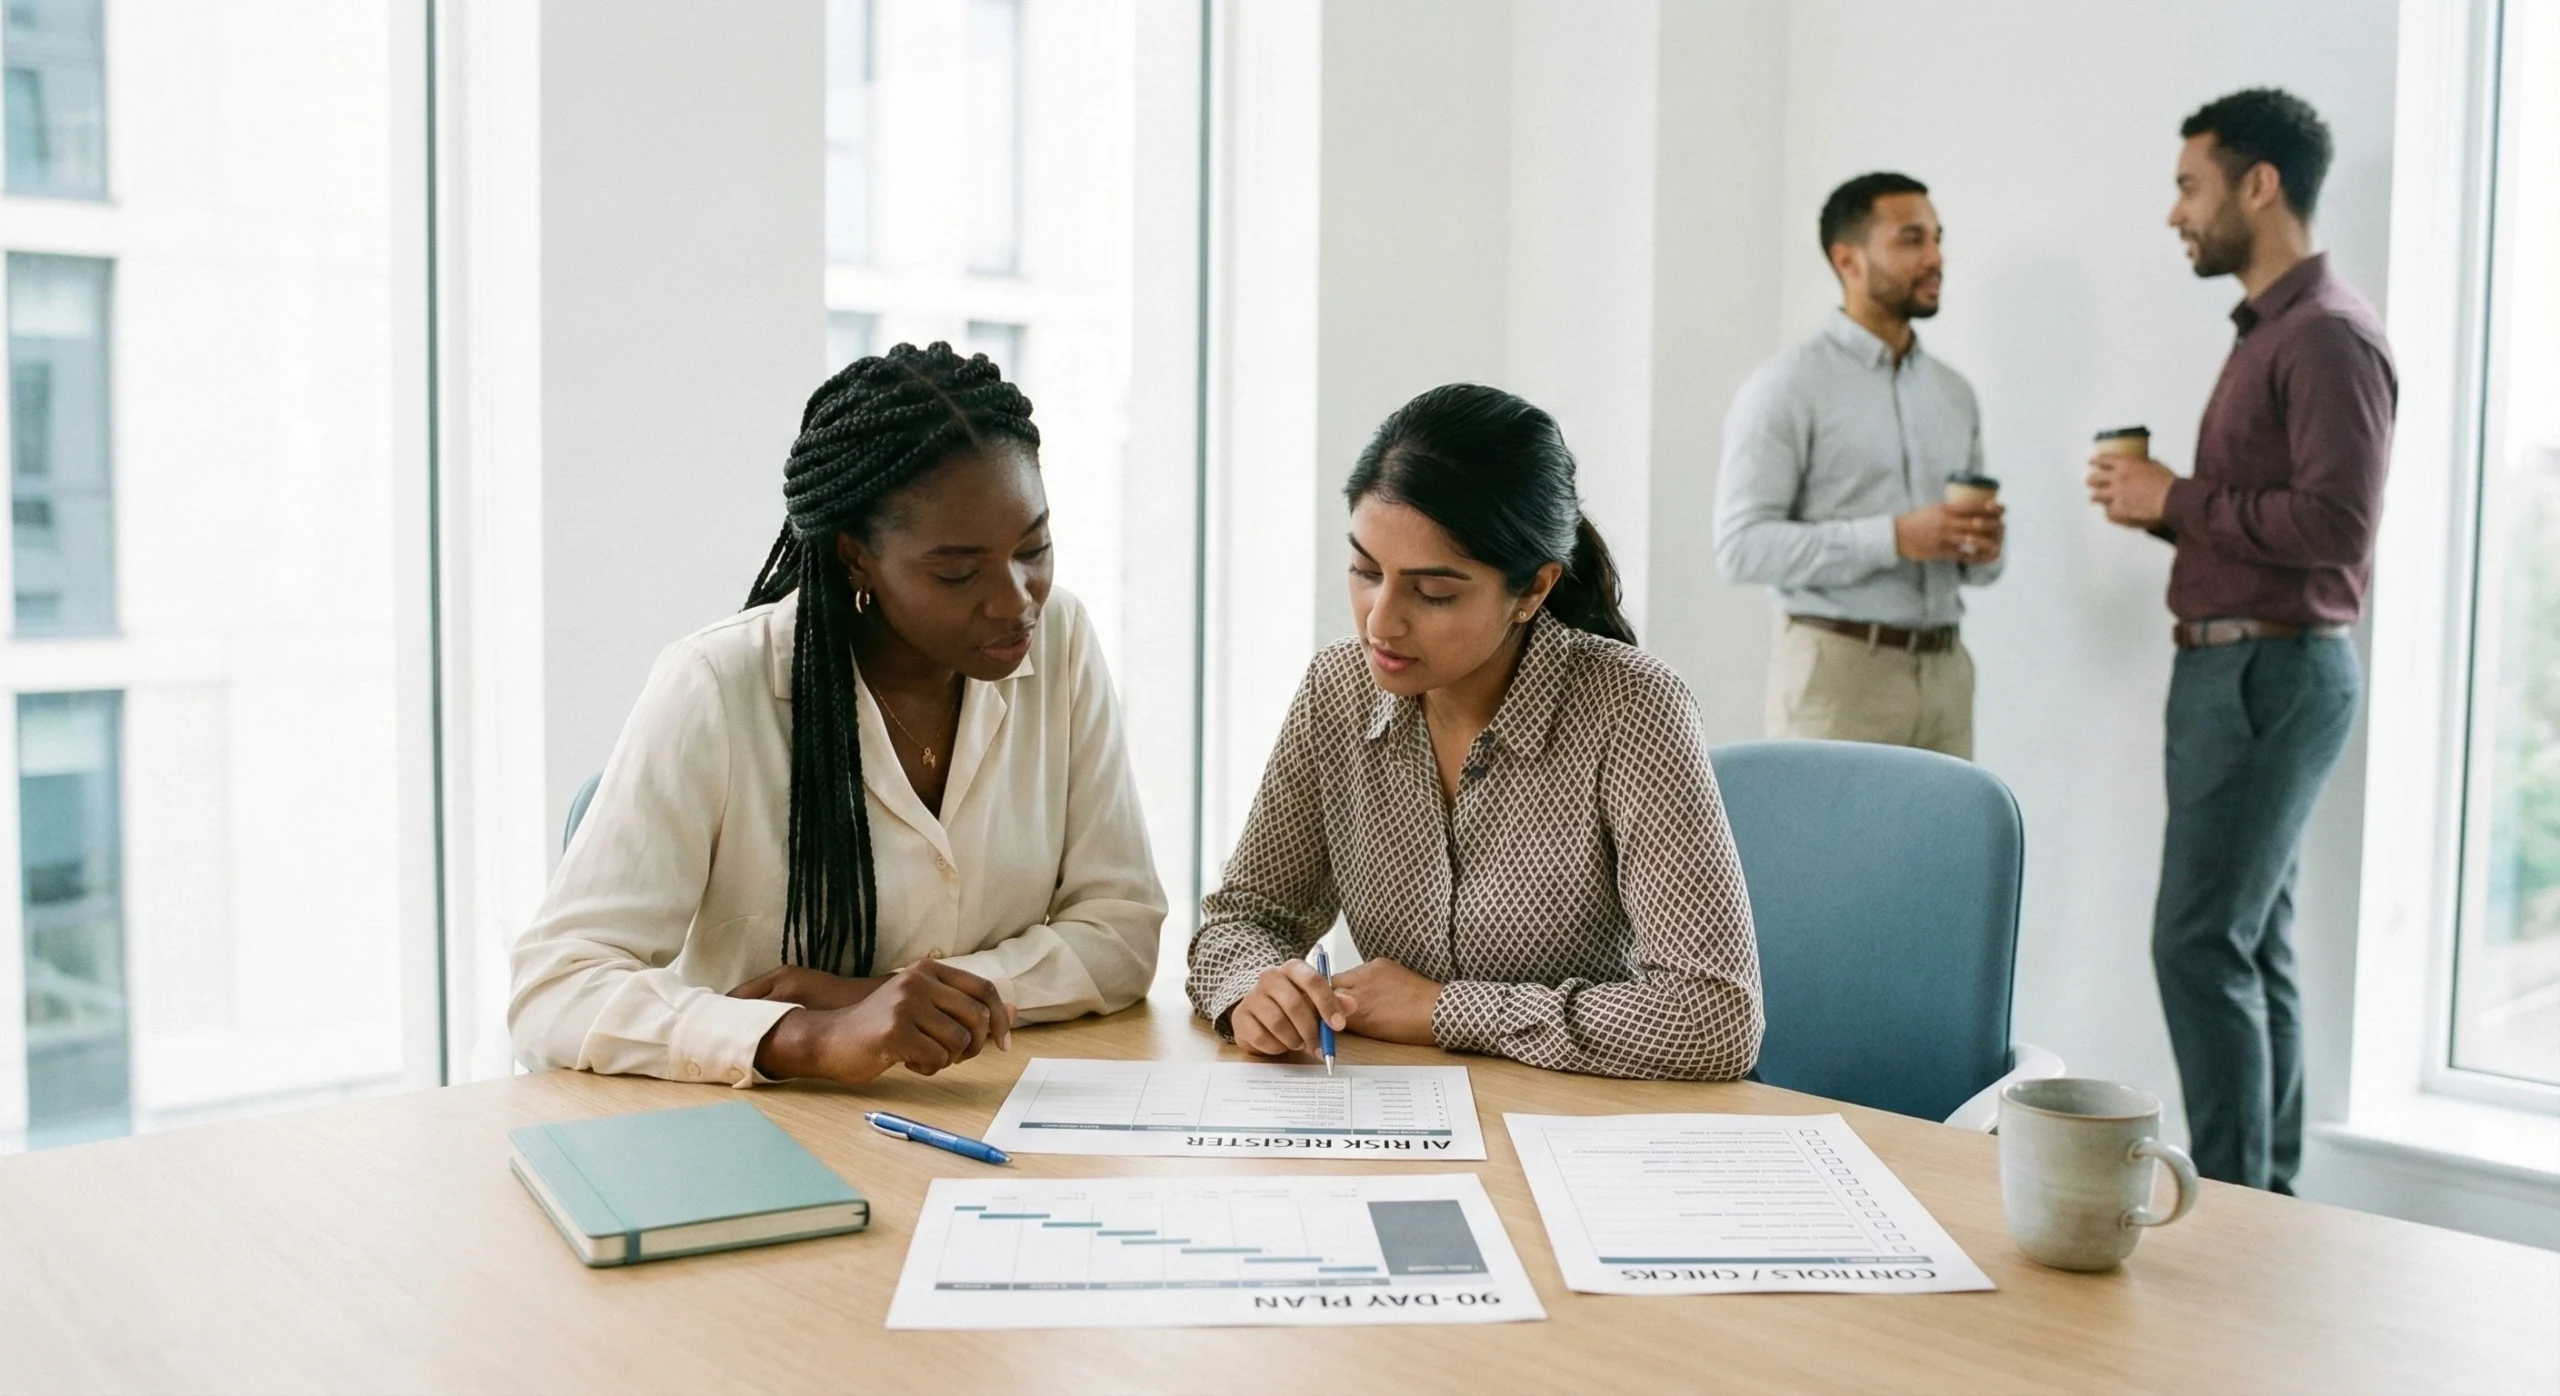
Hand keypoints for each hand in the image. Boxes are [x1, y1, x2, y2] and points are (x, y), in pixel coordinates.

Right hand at [752, 960, 1013, 1083]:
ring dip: (947, 1058)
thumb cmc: (881, 1028)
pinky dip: (929, 1067)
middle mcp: (919, 980)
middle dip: (974, 1046)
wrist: (829, 1040)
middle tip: (954, 1057)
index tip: (1004, 1044)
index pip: (984, 989)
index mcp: (929, 969)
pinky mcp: (896, 1030)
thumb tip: (1014, 1012)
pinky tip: (908, 1062)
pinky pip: (937, 1057)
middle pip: (978, 1017)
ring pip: (960, 1040)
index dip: (1001, 1018)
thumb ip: (965, 1008)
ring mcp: (906, 1003)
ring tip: (923, 1055)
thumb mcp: (925, 1009)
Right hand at [1229, 960, 1359, 1057]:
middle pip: (1294, 1004)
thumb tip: (1351, 1005)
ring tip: (1299, 1043)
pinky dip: (1276, 1047)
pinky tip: (1280, 1044)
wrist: (1260, 1016)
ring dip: (1293, 1040)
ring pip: (1278, 1023)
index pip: (1313, 981)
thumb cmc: (1293, 1008)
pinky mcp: (1240, 1017)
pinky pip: (1262, 1037)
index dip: (1327, 1004)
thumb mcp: (1317, 1003)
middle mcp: (1270, 977)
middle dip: (1311, 1030)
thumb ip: (1335, 1003)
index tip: (1338, 1025)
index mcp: (1292, 968)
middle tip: (1320, 1047)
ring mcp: (1252, 996)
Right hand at [1332, 957, 1443, 1045]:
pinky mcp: (1381, 963)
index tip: (1328, 1014)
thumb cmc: (1409, 1028)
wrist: (1437, 1011)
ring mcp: (1370, 971)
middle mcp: (1360, 987)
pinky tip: (1377, 988)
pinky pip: (1363, 969)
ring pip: (1346, 975)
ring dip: (1349, 985)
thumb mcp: (1372, 1032)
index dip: (1326, 1009)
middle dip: (1333, 994)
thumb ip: (1349, 1022)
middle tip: (1342, 1005)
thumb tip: (1334, 1016)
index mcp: (1357, 1010)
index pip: (1326, 1004)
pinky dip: (1365, 978)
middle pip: (1331, 985)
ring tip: (1364, 997)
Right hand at [1895, 502, 2003, 562]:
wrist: (1896, 535)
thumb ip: (1950, 509)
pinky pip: (1962, 554)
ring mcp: (1944, 537)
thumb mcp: (1933, 508)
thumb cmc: (1916, 520)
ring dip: (1987, 542)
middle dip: (1994, 524)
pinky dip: (1974, 555)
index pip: (1973, 506)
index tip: (2003, 508)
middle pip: (1977, 523)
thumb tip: (1970, 508)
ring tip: (1997, 542)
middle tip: (2003, 525)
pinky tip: (1982, 556)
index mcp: (1945, 509)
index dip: (1991, 507)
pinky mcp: (1940, 551)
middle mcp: (1946, 522)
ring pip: (1972, 540)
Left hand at [2087, 453, 2174, 527]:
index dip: (2095, 461)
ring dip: (2096, 497)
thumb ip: (2146, 464)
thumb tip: (2147, 463)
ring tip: (2095, 499)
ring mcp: (2115, 495)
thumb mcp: (2157, 466)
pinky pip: (2107, 512)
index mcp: (2126, 463)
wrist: (2173, 501)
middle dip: (2091, 480)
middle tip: (2090, 482)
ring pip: (2096, 496)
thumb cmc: (2169, 483)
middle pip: (2094, 478)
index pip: (2103, 459)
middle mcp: (2117, 478)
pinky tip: (2112, 512)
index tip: (2091, 462)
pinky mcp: (2118, 510)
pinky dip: (2110, 512)